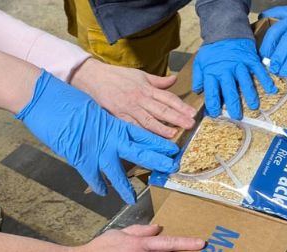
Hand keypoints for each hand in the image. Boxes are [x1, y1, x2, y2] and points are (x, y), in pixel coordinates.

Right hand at [17, 70, 178, 203]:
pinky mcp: (79, 158)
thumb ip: (105, 122)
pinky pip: (92, 177)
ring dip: (125, 187)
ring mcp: (95, 150)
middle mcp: (109, 138)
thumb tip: (112, 130)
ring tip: (133, 198)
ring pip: (116, 173)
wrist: (44, 99)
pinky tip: (102, 193)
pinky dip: (97, 185)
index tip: (173, 149)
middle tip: (171, 168)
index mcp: (114, 123)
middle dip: (156, 161)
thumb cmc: (67, 99)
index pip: (143, 135)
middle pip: (139, 152)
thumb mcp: (93, 108)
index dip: (158, 143)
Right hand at [70, 58, 195, 138]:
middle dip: (177, 117)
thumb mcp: (140, 75)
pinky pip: (133, 126)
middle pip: (161, 109)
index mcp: (146, 88)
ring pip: (148, 120)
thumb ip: (158, 81)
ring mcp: (129, 109)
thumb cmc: (118, 76)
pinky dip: (143, 134)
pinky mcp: (119, 117)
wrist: (93, 78)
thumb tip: (175, 79)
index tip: (192, 112)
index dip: (181, 105)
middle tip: (190, 124)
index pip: (167, 98)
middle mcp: (140, 99)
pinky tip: (152, 140)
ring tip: (174, 133)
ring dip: (161, 128)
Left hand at [193, 39, 276, 119]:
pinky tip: (271, 90)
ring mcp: (240, 64)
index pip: (212, 91)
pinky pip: (259, 71)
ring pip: (245, 81)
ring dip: (250, 95)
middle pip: (230, 89)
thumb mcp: (200, 61)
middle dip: (233, 104)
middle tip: (237, 116)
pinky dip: (266, 80)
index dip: (213, 104)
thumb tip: (197, 91)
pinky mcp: (251, 59)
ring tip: (254, 107)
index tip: (216, 114)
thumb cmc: (213, 49)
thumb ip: (198, 77)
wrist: (226, 30)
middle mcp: (226, 69)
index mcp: (212, 72)